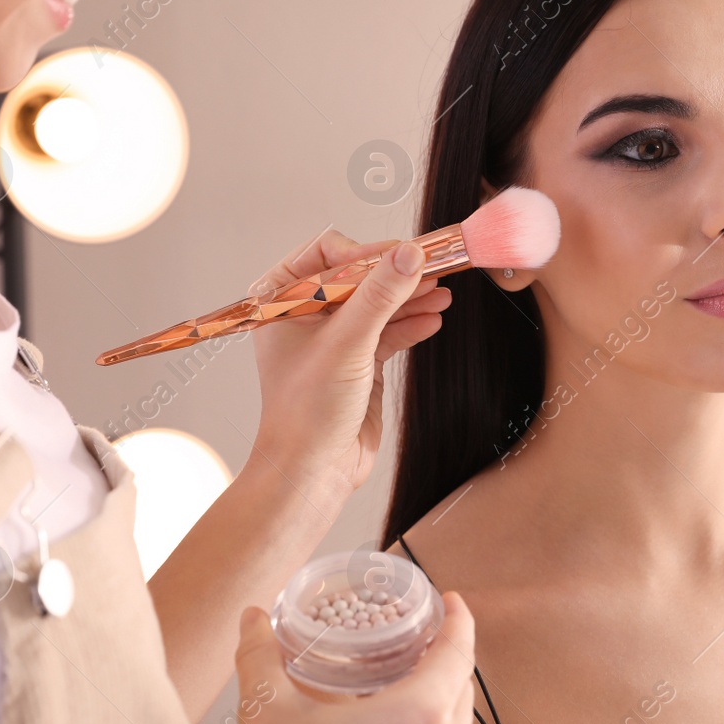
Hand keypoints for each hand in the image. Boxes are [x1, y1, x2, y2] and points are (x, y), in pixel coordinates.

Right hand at [207, 597, 476, 723]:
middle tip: (423, 637)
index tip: (450, 602)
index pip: (458, 653)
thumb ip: (261, 653)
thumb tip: (252, 617)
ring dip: (443, 700)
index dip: (459, 620)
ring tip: (411, 682)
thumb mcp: (264, 709)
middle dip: (449, 658)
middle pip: (463, 689)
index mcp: (418, 717)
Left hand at [247, 230, 451, 493]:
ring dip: (409, 297)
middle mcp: (306, 315)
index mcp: (282, 300)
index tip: (402, 257)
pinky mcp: (358, 361)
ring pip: (377, 303)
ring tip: (441, 292)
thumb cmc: (308, 412)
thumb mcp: (347, 343)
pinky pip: (387, 331)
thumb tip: (409, 254)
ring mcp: (334, 339)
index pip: (327, 254)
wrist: (314, 471)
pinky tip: (433, 318)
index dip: (366, 252)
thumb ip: (380, 295)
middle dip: (395, 273)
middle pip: (358, 275)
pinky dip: (410, 323)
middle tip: (433, 265)